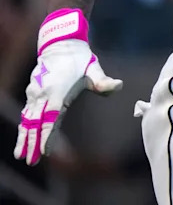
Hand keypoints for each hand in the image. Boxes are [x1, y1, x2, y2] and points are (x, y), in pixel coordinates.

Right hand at [13, 9, 121, 165]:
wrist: (60, 43)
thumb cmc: (79, 58)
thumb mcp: (93, 68)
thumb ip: (103, 81)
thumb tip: (118, 85)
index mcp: (57, 92)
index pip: (51, 119)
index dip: (46, 136)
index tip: (44, 151)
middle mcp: (43, 94)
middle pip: (35, 123)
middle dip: (31, 143)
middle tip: (29, 160)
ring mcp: (35, 93)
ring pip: (27, 119)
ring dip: (24, 137)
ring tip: (21, 155)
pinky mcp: (32, 91)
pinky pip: (26, 112)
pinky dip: (23, 126)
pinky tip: (22, 136)